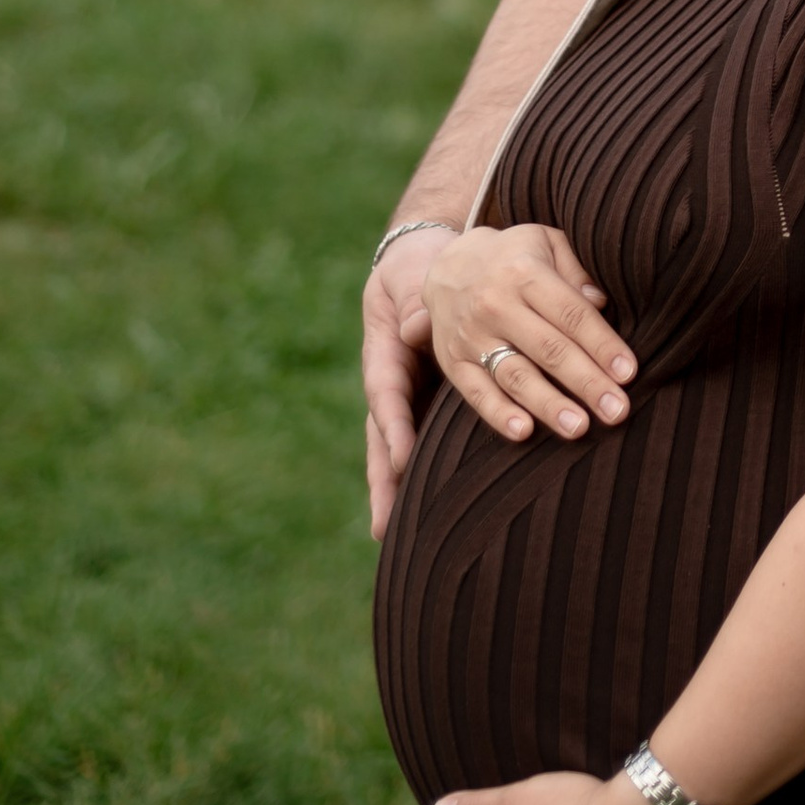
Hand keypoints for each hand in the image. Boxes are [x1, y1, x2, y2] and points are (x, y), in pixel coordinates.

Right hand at [364, 236, 444, 541]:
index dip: (392, 427)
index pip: (386, 393)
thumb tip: (417, 325)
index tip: (398, 459)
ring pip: (395, 451)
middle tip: (383, 528)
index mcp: (385, 352)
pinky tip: (422, 518)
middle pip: (381, 438)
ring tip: (393, 538)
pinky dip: (419, 478)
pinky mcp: (422, 408)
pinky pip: (421, 446)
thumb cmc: (417, 269)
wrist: (418, 266)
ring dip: (395, 492)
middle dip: (383, 482)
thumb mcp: (411, 275)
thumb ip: (414, 299)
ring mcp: (404, 400)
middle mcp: (390, 384)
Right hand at [425, 224, 635, 445]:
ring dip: (549, 404)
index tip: (628, 373)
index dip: (602, 344)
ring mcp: (472, 336)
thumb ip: (576, 270)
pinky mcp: (453, 362)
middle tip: (617, 410)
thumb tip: (602, 302)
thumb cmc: (514, 257)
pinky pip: (476, 393)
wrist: (448, 266)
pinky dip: (498, 414)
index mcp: (525, 273)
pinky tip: (524, 432)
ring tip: (579, 428)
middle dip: (586, 382)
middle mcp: (496, 304)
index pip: (571, 314)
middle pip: (549, 350)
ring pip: (515, 376)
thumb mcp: (545, 243)